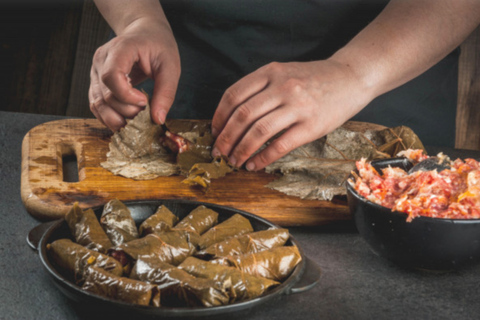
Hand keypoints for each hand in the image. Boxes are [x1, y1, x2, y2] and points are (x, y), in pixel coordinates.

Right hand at [89, 18, 179, 130]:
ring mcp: (95, 72)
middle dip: (127, 111)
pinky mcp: (96, 83)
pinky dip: (110, 118)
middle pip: (106, 95)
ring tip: (137, 120)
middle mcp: (101, 60)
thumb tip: (158, 120)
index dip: (126, 95)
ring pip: (98, 104)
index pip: (111, 76)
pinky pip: (96, 106)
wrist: (144, 33)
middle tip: (146, 112)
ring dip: (117, 119)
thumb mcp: (170, 67)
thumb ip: (166, 93)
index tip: (144, 101)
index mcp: (119, 49)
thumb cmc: (158, 47)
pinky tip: (126, 120)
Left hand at [211, 60, 372, 170]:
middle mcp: (282, 87)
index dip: (219, 116)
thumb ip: (261, 87)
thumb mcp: (284, 71)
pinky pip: (280, 145)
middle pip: (242, 115)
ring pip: (258, 131)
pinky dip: (263, 158)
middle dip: (225, 137)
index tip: (214, 131)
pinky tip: (254, 165)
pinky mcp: (311, 125)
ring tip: (234, 160)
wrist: (351, 77)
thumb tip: (233, 116)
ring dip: (241, 150)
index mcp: (271, 72)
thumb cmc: (314, 78)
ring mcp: (297, 106)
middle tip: (219, 151)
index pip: (234, 95)